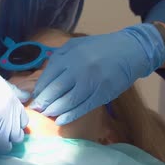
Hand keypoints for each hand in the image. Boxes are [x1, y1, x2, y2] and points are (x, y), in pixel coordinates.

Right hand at [0, 51, 29, 155]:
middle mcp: (9, 121)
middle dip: (8, 134)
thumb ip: (14, 91)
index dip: (15, 123)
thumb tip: (27, 96)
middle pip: (16, 136)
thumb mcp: (0, 82)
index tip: (6, 121)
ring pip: (5, 147)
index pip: (23, 122)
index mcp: (14, 105)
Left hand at [30, 23, 164, 124]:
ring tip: (47, 114)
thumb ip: (59, 57)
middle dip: (43, 103)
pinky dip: (69, 116)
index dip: (39, 90)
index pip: (48, 77)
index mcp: (70, 55)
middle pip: (55, 90)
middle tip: (37, 110)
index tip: (33, 98)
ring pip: (67, 102)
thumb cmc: (100, 47)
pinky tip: (61, 120)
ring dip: (54, 111)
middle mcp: (78, 68)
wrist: (131, 50)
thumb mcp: (76, 45)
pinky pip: (82, 108)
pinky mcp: (102, 93)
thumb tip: (43, 76)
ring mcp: (91, 82)